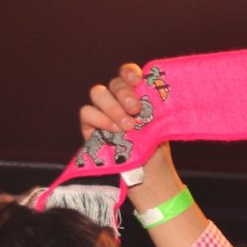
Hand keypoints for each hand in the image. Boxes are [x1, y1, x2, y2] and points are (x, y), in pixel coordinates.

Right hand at [80, 62, 179, 208]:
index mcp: (136, 94)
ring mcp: (102, 111)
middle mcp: (117, 100)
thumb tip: (156, 94)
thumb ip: (154, 107)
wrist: (149, 174)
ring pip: (98, 93)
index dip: (130, 72)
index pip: (128, 74)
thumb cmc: (156, 148)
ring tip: (127, 126)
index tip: (138, 80)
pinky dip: (99, 118)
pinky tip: (114, 130)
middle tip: (136, 110)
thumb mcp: (160, 125)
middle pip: (114, 83)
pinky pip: (87, 112)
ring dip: (113, 107)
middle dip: (124, 93)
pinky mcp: (90, 126)